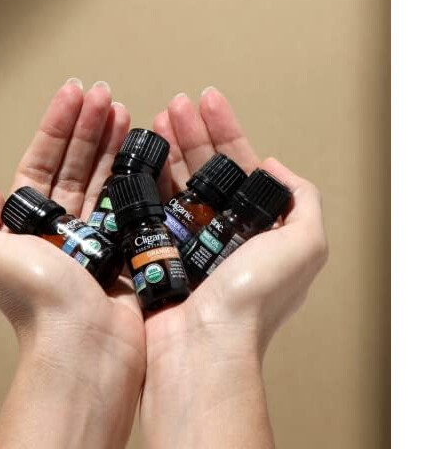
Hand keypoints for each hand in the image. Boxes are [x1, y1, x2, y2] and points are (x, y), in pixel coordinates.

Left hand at [0, 79, 143, 448]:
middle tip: (106, 95)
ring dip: (114, 144)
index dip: (56, 127)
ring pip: (106, 181)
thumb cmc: (38, 301)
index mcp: (29, 229)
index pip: (42, 165)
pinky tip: (147, 149)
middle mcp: (63, 233)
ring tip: (125, 112)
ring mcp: (100, 241)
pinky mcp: (131, 252)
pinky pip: (136, 205)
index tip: (74, 94)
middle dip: (89, 128)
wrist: (87, 346)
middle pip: (76, 167)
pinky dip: (141, 176)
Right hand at [140, 88, 327, 448]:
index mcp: (259, 231)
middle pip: (207, 170)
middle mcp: (224, 235)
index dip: (228, 132)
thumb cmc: (253, 301)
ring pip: (177, 184)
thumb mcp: (307, 245)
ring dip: (169, 147)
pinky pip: (151, 209)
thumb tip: (276, 168)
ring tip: (156, 118)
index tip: (210, 102)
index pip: (243, 169)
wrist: (200, 346)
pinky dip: (146, 179)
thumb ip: (303, 202)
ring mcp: (187, 244)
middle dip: (193, 132)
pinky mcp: (157, 254)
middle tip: (176, 104)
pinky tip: (141, 154)